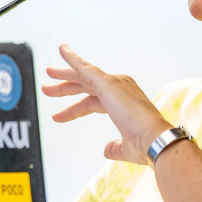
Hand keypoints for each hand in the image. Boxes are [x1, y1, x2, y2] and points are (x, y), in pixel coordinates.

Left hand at [42, 44, 171, 164]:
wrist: (154, 140)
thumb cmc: (145, 145)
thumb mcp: (126, 147)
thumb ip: (115, 147)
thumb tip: (107, 150)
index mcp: (124, 103)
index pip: (93, 102)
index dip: (75, 109)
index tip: (61, 115)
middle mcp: (120, 89)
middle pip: (87, 85)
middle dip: (67, 86)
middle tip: (49, 87)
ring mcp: (114, 84)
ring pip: (83, 76)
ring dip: (64, 75)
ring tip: (47, 74)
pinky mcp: (108, 83)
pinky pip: (85, 67)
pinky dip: (73, 58)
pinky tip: (62, 51)